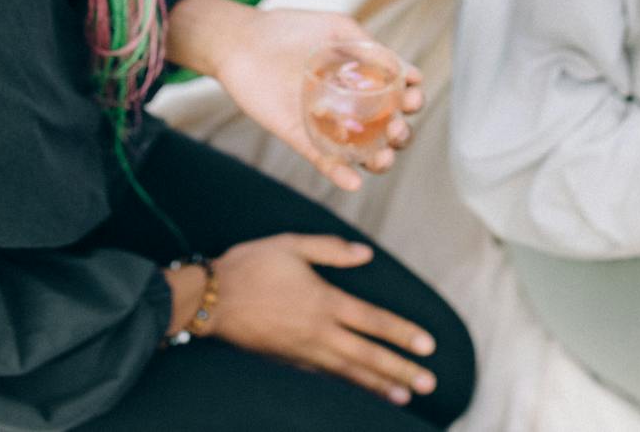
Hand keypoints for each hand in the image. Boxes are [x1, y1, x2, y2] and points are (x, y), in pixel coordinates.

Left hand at [173, 0, 422, 190]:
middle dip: (401, 136)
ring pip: (360, 152)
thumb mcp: (337, 29)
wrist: (242, 40)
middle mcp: (348, 105)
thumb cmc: (290, 29)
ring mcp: (325, 123)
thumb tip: (407, 71)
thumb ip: (369, 47)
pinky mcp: (299, 135)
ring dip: (378, 161)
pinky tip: (354, 183)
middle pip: (386, 130)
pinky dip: (340, 174)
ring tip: (382, 158)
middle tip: (397, 129)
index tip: (412, 98)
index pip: (397, 98)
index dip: (412, 102)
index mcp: (361, 79)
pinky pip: (323, 160)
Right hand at [209, 233, 439, 406]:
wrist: (210, 299)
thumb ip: (331, 249)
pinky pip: (326, 376)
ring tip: (405, 395)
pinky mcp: (289, 361)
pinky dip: (348, 384)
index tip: (428, 346)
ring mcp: (303, 351)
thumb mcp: (291, 245)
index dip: (402, 334)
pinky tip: (361, 388)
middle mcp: (318, 332)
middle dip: (401, 370)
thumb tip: (366, 254)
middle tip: (429, 383)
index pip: (372, 321)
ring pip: (349, 372)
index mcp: (324, 301)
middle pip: (368, 356)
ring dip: (379, 384)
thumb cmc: (250, 266)